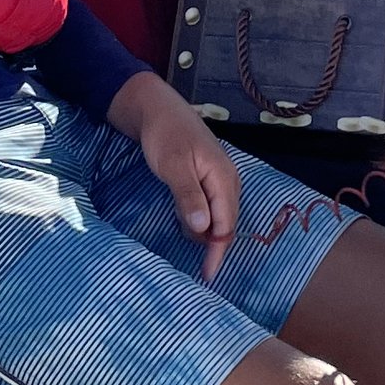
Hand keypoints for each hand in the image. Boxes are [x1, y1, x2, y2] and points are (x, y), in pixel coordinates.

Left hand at [108, 71, 239, 277]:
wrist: (156, 108)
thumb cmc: (164, 135)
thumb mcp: (173, 166)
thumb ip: (189, 197)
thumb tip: (203, 229)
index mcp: (223, 178)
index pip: (226, 225)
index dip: (218, 252)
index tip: (207, 276)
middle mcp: (227, 180)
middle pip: (226, 223)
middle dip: (213, 246)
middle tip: (197, 269)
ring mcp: (218, 178)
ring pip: (218, 216)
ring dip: (205, 233)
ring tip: (189, 246)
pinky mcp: (207, 177)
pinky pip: (210, 207)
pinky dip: (200, 220)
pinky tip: (187, 224)